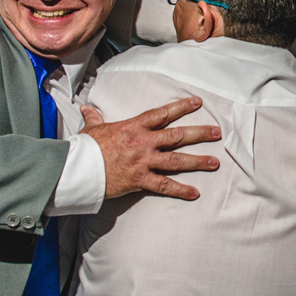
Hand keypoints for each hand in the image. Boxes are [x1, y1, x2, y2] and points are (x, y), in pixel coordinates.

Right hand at [81, 96, 220, 199]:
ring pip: (177, 160)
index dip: (181, 107)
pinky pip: (164, 185)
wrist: (78, 169)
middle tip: (217, 132)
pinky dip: (180, 190)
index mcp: (133, 127)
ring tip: (215, 162)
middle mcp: (143, 142)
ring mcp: (143, 161)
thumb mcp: (91, 129)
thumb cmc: (85, 148)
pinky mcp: (140, 180)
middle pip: (177, 135)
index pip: (162, 113)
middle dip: (199, 133)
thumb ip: (94, 117)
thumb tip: (87, 107)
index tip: (198, 102)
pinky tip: (195, 193)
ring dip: (198, 161)